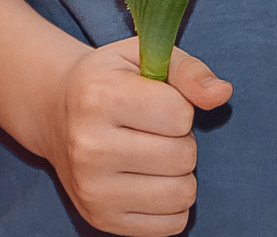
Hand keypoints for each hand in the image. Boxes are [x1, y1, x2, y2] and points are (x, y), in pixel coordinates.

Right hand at [39, 37, 231, 236]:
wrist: (54, 112)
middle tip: (153, 130)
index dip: (179, 106)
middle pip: (184, 156)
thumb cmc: (108, 81)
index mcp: (98, 97)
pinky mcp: (101, 219)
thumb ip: (187, 70)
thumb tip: (222, 93)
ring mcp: (93, 189)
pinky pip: (172, 224)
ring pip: (182, 194)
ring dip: (178, 174)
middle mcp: (89, 146)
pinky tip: (148, 181)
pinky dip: (171, 204)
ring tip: (152, 155)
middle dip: (181, 140)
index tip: (156, 101)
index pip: (181, 114)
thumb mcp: (142, 57)